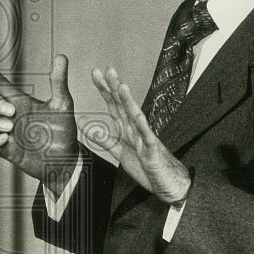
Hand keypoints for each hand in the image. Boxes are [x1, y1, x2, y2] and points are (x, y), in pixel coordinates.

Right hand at [0, 55, 79, 197]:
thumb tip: (62, 56)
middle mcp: (11, 116)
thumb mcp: (63, 105)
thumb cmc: (64, 130)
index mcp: (21, 101)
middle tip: (12, 112)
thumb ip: (59, 82)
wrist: (67, 160)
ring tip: (10, 127)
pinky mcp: (8, 151)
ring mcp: (8, 134)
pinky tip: (6, 139)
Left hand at [91, 66, 191, 204]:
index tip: (95, 72)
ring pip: (136, 117)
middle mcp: (136, 129)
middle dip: (116, 87)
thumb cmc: (146, 165)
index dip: (105, 89)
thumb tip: (84, 122)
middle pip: (124, 105)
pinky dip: (143, 127)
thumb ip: (102, 137)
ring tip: (122, 86)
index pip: (114, 104)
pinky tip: (138, 116)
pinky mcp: (153, 151)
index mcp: (127, 128)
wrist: (169, 184)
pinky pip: (147, 138)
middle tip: (108, 69)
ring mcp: (145, 138)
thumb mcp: (119, 151)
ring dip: (129, 102)